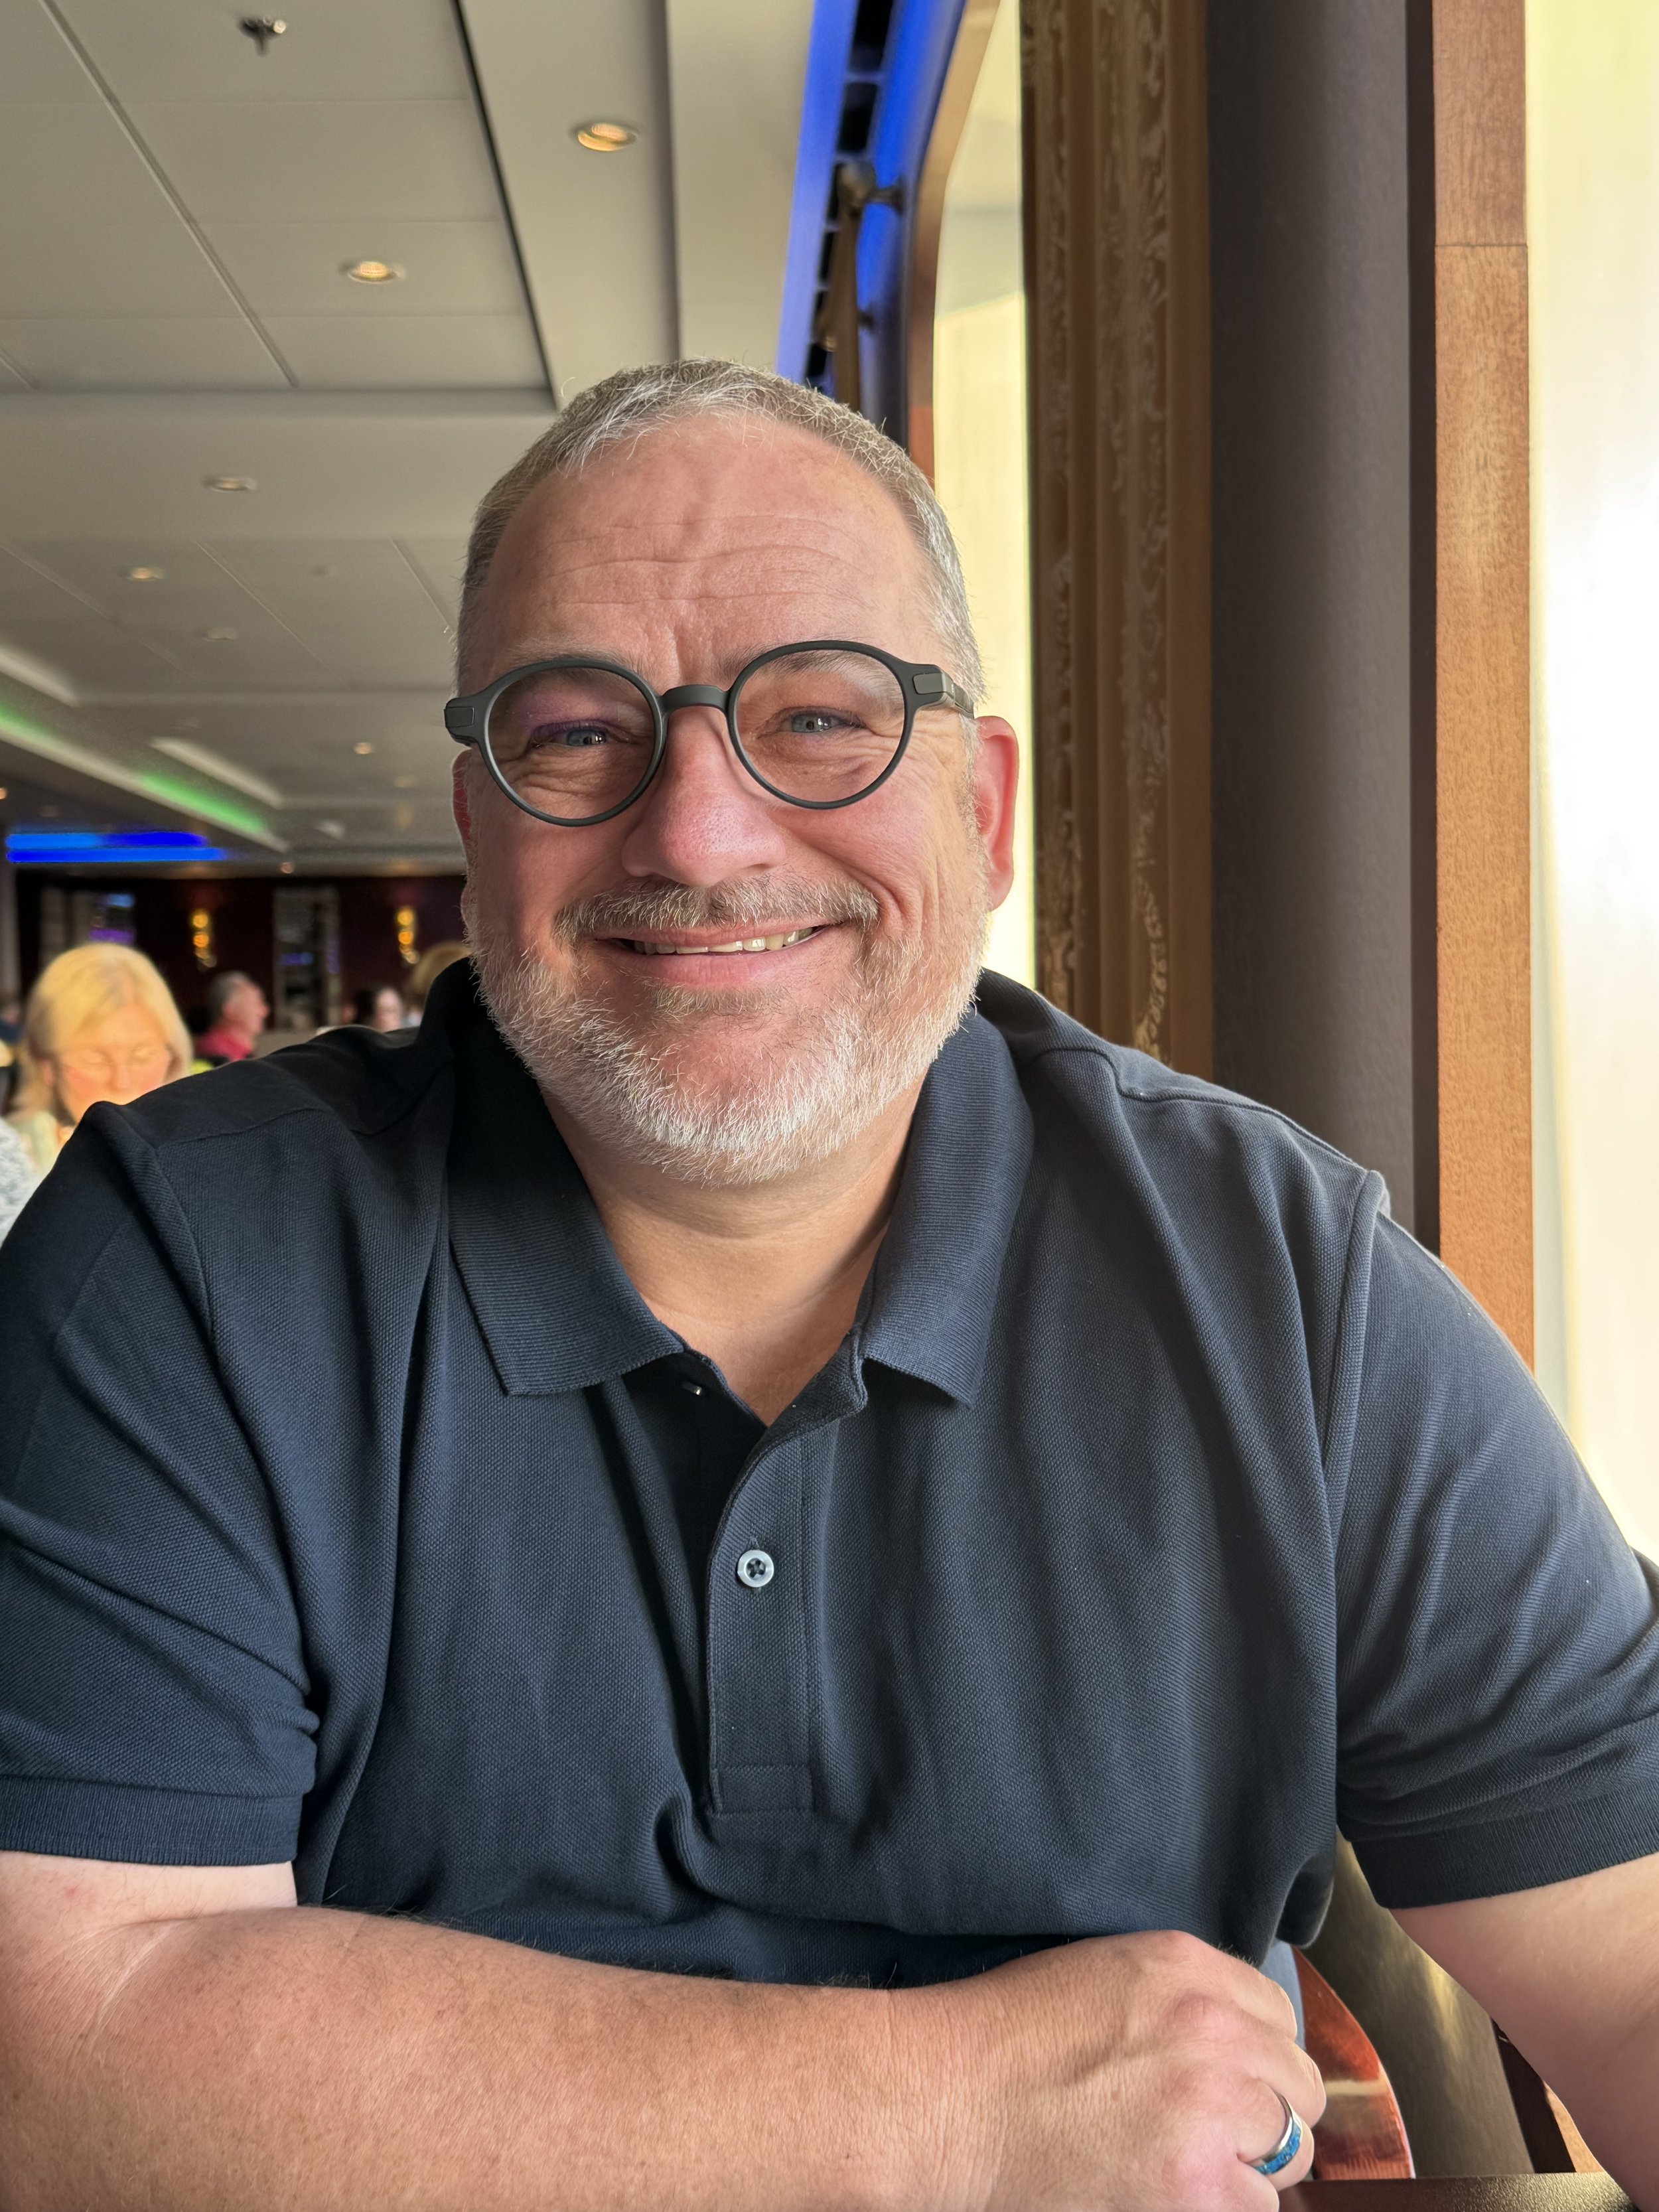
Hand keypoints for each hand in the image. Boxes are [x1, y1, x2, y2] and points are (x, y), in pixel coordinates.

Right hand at [911, 1930, 1323, 2211]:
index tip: (1227, 2081)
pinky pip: (1255, 2209)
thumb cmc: (1009, 2038)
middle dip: (1263, 2113)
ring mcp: (1210, 2109)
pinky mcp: (1195, 2186)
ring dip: (1248, 2168)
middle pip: (1297, 2086)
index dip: (1255, 2055)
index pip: (1277, 2014)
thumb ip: (1183, 1999)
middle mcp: (1213, 2029)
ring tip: (1184, 2168)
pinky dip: (1221, 2205)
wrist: (947, 2097)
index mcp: (1187, 1968)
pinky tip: (1169, 2194)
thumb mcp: (1105, 1975)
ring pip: (1287, 2154)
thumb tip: (1240, 2049)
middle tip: (1209, 2135)